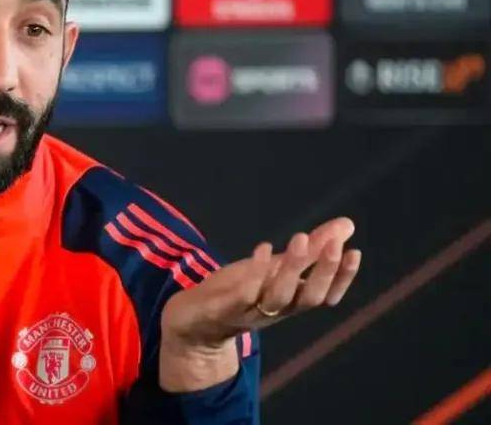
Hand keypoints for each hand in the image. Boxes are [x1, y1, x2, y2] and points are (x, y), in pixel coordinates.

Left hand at [158, 217, 361, 390]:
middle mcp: (275, 310)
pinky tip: (263, 249)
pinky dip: (255, 275)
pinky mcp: (222, 309)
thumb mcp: (274, 267)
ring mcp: (249, 311)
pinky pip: (243, 296)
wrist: (191, 322)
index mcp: (289, 301)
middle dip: (324, 272)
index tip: (355, 252)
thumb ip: (309, 251)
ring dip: (292, 269)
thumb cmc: (237, 291)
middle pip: (307, 298)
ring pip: (278, 297)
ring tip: (300, 238)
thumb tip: (347, 225)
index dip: (341, 278)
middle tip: (334, 244)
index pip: (324, 295)